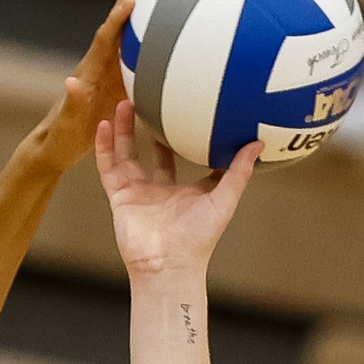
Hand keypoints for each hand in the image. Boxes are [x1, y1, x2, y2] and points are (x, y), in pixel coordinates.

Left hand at [21, 0, 149, 171]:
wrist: (57, 146)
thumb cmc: (61, 137)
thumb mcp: (66, 124)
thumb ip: (71, 104)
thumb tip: (72, 82)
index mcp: (90, 71)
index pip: (106, 38)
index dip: (118, 18)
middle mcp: (100, 63)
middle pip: (118, 22)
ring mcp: (110, 69)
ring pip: (130, 32)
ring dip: (144, 7)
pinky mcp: (118, 80)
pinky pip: (138, 52)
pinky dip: (152, 35)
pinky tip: (169, 29)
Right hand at [93, 101, 259, 279]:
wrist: (168, 264)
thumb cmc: (198, 239)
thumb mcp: (224, 200)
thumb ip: (238, 172)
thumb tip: (258, 143)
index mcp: (181, 190)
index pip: (179, 159)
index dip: (180, 137)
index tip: (184, 111)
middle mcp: (157, 189)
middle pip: (148, 151)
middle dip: (147, 127)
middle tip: (149, 99)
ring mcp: (136, 192)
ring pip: (126, 154)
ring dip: (123, 130)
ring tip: (125, 102)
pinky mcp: (119, 196)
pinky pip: (108, 167)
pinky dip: (105, 146)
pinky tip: (105, 124)